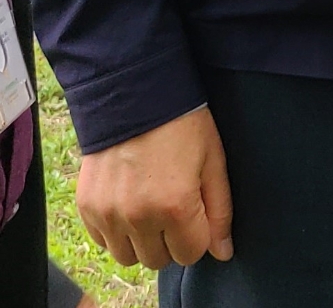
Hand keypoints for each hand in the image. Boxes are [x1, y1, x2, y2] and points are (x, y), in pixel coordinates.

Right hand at [76, 106, 233, 271]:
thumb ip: (220, 210)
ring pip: (129, 257)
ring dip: (143, 240)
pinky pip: (103, 242)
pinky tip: (130, 202)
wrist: (136, 93)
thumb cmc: (183, 124)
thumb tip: (223, 252)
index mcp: (175, 206)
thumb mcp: (213, 159)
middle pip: (158, 259)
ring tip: (152, 206)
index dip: (198, 234)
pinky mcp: (87, 208)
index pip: (190, 253)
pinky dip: (117, 231)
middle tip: (175, 207)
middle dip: (172, 240)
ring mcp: (108, 214)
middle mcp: (138, 217)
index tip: (197, 211)